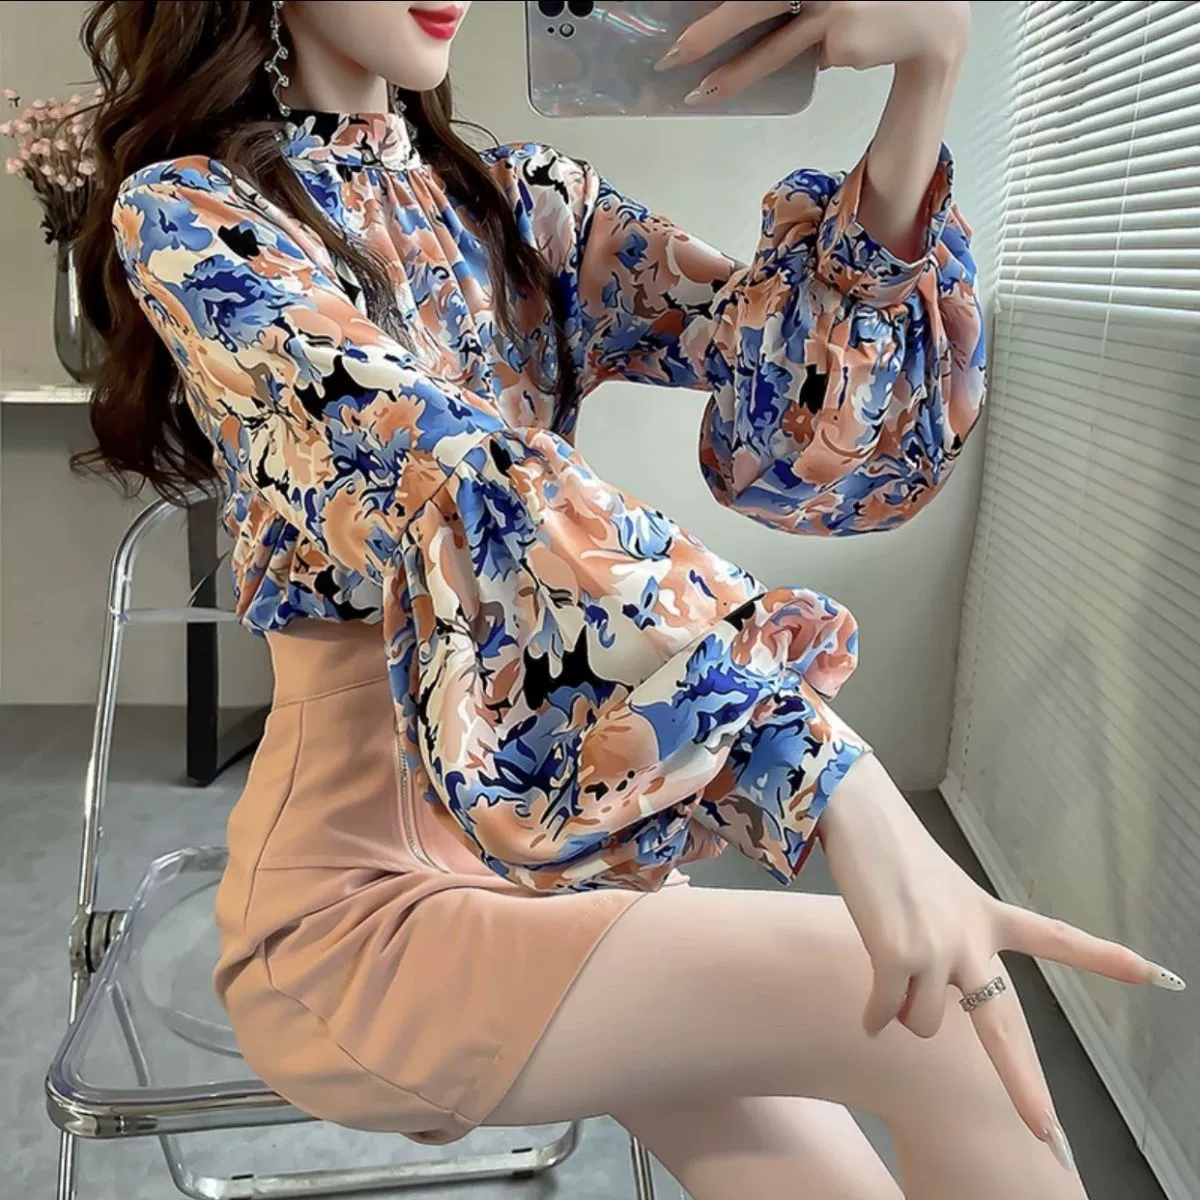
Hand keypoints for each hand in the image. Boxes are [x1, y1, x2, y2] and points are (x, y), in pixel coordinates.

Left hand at [656, 1, 970, 103]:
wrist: (932, 19)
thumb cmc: (873, 0)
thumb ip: (792, 2)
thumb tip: (742, 22)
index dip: (715, 12)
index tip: (678, 27)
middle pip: (749, 5)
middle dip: (706, 34)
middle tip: (672, 56)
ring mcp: (829, 5)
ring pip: (771, 45)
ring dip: (734, 74)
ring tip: (703, 93)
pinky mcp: (841, 38)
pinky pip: (809, 57)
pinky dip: (814, 57)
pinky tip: (847, 42)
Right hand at [819, 754, 1185, 1163]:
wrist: (859, 815)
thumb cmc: (890, 849)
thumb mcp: (938, 893)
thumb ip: (948, 945)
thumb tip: (916, 1009)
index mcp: (989, 915)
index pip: (1056, 938)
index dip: (1105, 958)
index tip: (1157, 975)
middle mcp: (972, 938)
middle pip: (1005, 1025)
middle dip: (1023, 1084)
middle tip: (1045, 1133)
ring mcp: (938, 950)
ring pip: (923, 1023)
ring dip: (902, 1011)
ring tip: (886, 974)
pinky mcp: (899, 956)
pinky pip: (886, 1014)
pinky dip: (873, 1016)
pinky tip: (866, 1014)